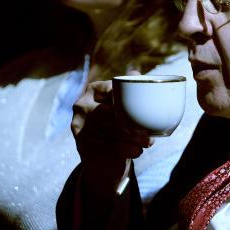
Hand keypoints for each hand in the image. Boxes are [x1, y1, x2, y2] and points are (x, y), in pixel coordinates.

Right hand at [72, 72, 153, 204]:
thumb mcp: (122, 107)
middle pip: (111, 114)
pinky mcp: (81, 142)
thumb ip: (129, 91)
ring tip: (147, 143)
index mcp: (94, 90)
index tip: (148, 114)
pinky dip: (124, 150)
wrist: (103, 156)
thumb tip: (135, 74)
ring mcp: (79, 124)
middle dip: (133, 125)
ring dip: (132, 139)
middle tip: (151, 135)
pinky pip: (105, 146)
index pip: (113, 92)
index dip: (132, 104)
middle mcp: (82, 104)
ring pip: (109, 131)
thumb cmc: (117, 124)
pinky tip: (137, 151)